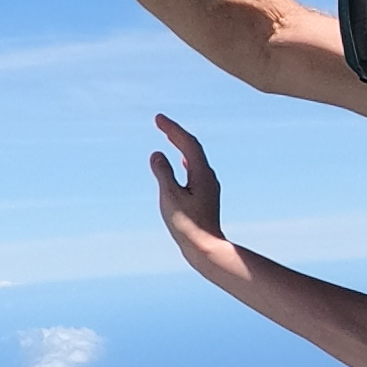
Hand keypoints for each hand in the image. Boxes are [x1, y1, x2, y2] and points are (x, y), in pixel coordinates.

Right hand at [150, 116, 231, 261]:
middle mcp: (208, 177)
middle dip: (176, 133)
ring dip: (181, 145)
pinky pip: (195, 170)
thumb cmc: (187, 225)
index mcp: (201, 173)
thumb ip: (163, 173)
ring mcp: (209, 187)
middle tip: (160, 122)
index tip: (158, 118)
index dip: (172, 129)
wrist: (206, 248)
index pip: (187, 143)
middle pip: (192, 147)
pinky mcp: (206, 196)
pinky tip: (184, 163)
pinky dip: (186, 160)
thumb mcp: (170, 196)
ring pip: (195, 158)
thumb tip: (157, 155)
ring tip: (171, 136)